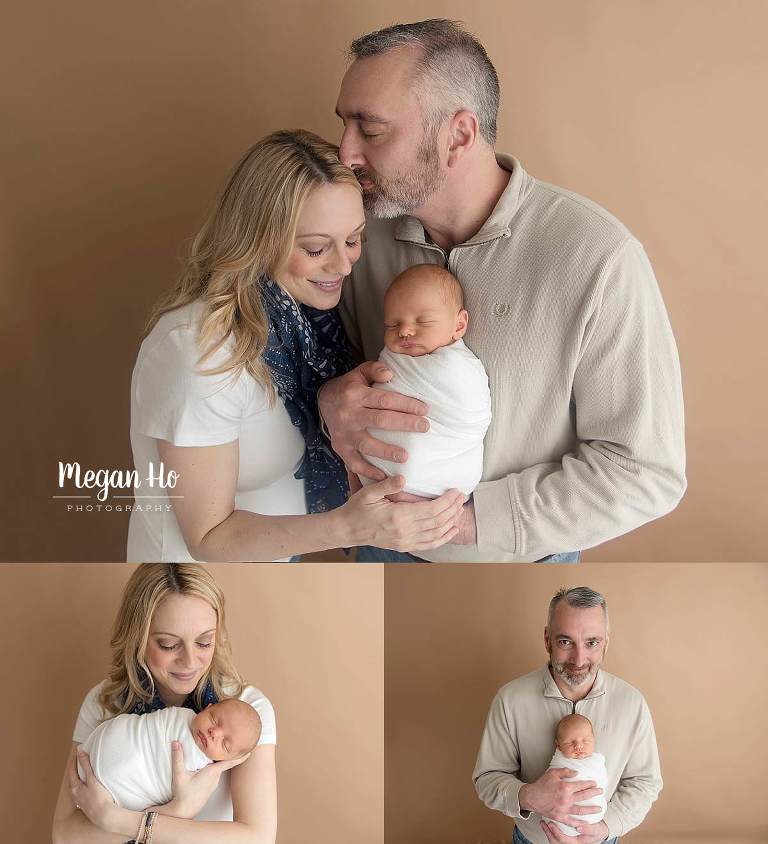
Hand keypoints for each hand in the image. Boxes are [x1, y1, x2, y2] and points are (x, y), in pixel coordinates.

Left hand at [69, 751, 118, 829]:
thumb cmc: (99, 797)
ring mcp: (79, 800)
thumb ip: (86, 766)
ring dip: (78, 777)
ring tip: (82, 770)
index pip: (71, 771)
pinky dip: (82, 785)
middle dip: (75, 769)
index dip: (74, 761)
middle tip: (79, 760)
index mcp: (74, 787)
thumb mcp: (92, 780)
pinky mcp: (85, 803)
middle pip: (72, 779)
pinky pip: (81, 791)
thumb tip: (80, 753)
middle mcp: (75, 794)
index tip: (76, 753)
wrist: (104, 815)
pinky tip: (87, 785)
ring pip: (76, 786)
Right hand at [166, 740, 250, 817]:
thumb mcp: (179, 774)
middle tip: (235, 744)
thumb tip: (175, 742)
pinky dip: (215, 767)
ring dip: (220, 761)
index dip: (240, 756)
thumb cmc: (183, 794)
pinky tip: (209, 765)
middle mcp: (215, 778)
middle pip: (225, 763)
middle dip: (229, 754)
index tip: (250, 751)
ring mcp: (213, 784)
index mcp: (212, 772)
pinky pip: (215, 774)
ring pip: (219, 769)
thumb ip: (178, 757)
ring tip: (221, 751)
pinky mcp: (209, 788)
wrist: (183, 812)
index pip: (229, 762)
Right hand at [318, 362, 428, 480]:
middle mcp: (349, 415)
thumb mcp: (359, 372)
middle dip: (405, 424)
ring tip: (406, 456)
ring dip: (387, 452)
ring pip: (368, 445)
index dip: (406, 405)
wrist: (322, 401)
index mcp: (356, 395)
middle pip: (381, 421)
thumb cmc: (348, 388)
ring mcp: (344, 434)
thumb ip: (375, 370)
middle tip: (425, 427)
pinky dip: (368, 471)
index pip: (385, 400)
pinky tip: (384, 476)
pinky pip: (354, 463)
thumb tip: (390, 374)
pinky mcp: (340, 448)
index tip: (424, 410)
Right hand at [341, 475, 464, 551]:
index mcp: (398, 517)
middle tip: (463, 496)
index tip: (456, 491)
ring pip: (436, 533)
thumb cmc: (357, 508)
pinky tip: (453, 530)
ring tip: (461, 509)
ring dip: (451, 522)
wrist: (347, 530)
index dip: (447, 501)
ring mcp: (405, 541)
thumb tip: (403, 478)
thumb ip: (387, 484)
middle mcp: (405, 531)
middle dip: (453, 508)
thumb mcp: (369, 493)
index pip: (431, 509)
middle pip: (438, 521)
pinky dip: (444, 538)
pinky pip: (429, 544)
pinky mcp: (404, 546)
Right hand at [519, 768, 602, 826]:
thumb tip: (576, 773)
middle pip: (584, 796)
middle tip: (601, 792)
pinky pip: (572, 821)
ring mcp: (564, 809)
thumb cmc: (542, 784)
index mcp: (565, 787)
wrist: (532, 797)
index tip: (595, 783)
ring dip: (591, 809)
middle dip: (594, 793)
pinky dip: (580, 823)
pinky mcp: (560, 817)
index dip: (589, 784)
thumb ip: (565, 771)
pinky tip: (587, 822)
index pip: (581, 785)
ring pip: (581, 810)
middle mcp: (566, 799)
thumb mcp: (552, 773)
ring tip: (599, 809)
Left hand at [541, 819, 609, 842]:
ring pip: (555, 840)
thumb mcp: (595, 829)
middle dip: (548, 832)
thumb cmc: (597, 830)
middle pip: (556, 842)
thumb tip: (579, 827)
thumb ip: (588, 829)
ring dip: (548, 831)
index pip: (563, 840)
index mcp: (577, 842)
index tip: (550, 823)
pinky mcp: (567, 836)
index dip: (556, 832)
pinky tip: (548, 822)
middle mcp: (571, 842)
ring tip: (543, 822)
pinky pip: (556, 836)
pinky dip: (551, 830)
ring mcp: (569, 840)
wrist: (600, 832)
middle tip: (543, 823)